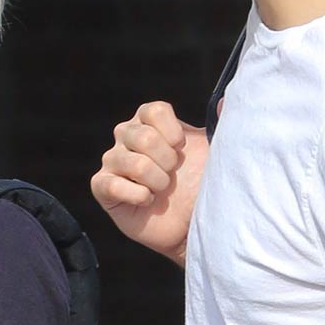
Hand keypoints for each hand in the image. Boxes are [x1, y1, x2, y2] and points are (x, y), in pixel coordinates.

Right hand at [92, 101, 207, 265]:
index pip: (154, 111)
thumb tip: (223, 102)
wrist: (190, 221)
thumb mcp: (213, 150)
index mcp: (148, 119)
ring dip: (157, 182)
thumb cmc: (197, 183)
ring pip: (135, 164)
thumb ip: (220, 123)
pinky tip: (147, 201)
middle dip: (167, 161)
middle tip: (173, 175)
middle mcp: (125, 135)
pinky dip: (139, 197)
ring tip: (162, 190)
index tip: (182, 149)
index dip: (173, 133)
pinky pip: (113, 185)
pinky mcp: (102, 186)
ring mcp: (112, 160)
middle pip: (144, 136)